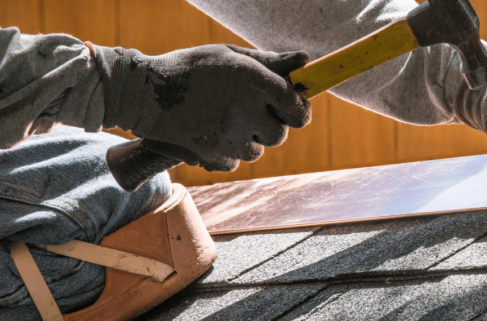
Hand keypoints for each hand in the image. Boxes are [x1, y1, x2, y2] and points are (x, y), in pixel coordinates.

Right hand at [92, 44, 309, 170]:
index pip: (296, 106)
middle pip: (279, 135)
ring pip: (258, 150)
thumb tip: (305, 61)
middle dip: (270, 126)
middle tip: (251, 113)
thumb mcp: (230, 56)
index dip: (299, 110)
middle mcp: (246, 110)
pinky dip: (228, 153)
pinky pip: (235, 162)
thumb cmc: (191, 68)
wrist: (144, 93)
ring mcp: (230, 135)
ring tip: (225, 120)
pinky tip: (211, 133)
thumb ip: (270, 62)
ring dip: (249, 140)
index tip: (294, 109)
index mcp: (253, 81)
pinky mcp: (214, 154)